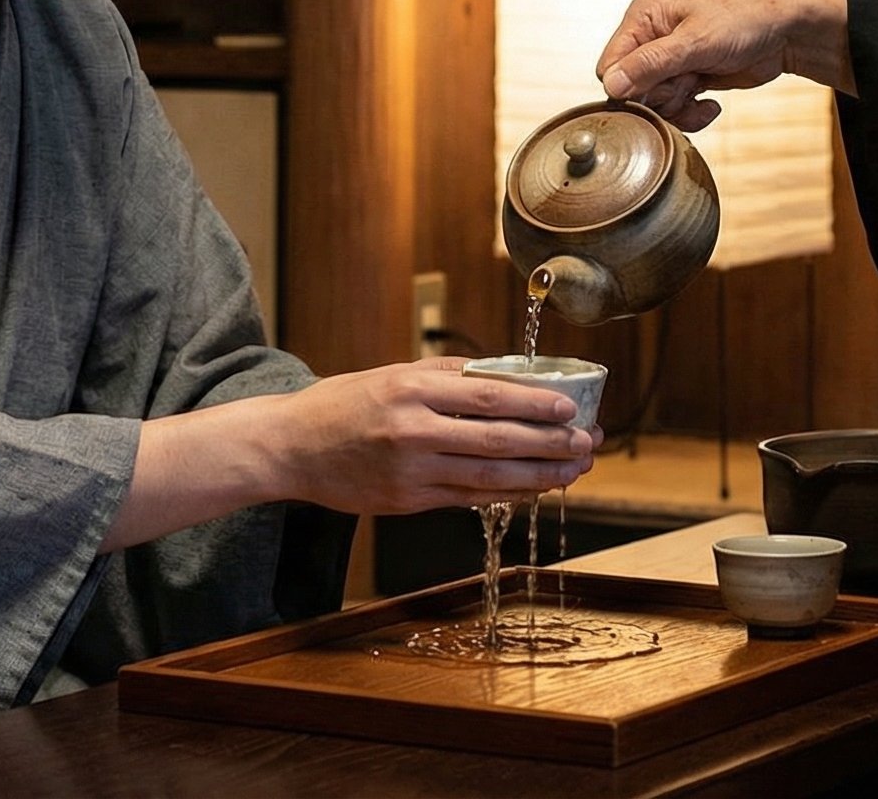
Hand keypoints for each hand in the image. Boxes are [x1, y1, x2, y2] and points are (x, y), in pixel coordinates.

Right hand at [274, 359, 596, 513]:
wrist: (290, 447)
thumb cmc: (345, 403)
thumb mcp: (393, 374)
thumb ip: (448, 377)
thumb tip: (509, 378)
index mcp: (411, 389)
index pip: (487, 397)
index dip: (535, 404)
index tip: (570, 407)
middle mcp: (412, 431)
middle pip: (496, 441)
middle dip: (550, 445)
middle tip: (587, 443)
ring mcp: (410, 472)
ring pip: (489, 478)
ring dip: (539, 475)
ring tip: (574, 470)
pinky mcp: (407, 502)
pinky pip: (468, 499)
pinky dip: (506, 494)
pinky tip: (534, 487)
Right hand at [594, 0, 852, 131]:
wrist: (787, 32)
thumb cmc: (744, 20)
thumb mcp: (696, 41)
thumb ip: (651, 64)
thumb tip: (611, 86)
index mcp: (643, 17)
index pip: (610, 65)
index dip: (631, 86)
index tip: (664, 85)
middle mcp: (651, 38)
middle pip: (631, 90)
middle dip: (660, 98)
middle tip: (689, 83)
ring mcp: (670, 61)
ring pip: (653, 105)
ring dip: (677, 108)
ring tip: (702, 92)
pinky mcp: (688, 80)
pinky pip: (674, 110)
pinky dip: (691, 115)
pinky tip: (711, 105)